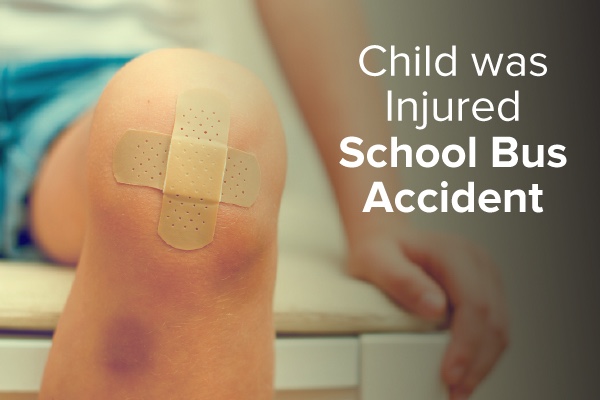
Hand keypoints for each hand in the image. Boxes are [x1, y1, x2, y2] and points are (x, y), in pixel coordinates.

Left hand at [348, 227, 508, 398]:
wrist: (387, 239)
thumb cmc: (379, 250)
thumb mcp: (377, 261)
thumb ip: (403, 281)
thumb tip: (436, 308)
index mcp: (455, 252)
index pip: (474, 303)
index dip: (466, 344)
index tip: (450, 374)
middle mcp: (478, 263)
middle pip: (493, 320)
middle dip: (476, 363)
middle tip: (456, 393)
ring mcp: (485, 276)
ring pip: (498, 327)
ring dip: (482, 363)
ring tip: (460, 390)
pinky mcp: (484, 290)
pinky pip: (491, 327)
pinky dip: (480, 353)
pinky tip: (464, 371)